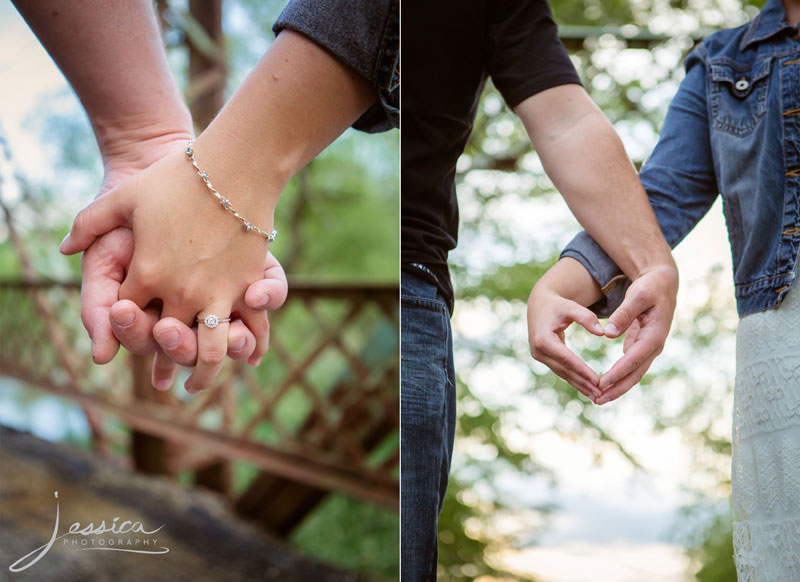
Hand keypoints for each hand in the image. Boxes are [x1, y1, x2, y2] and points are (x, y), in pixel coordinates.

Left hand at [62, 136, 280, 391]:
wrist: (233, 164)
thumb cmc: (176, 177)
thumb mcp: (123, 197)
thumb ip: (89, 224)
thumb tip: (63, 249)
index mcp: (144, 274)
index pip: (130, 314)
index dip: (130, 324)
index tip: (137, 330)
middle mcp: (179, 291)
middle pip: (168, 341)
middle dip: (167, 361)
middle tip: (169, 382)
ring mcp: (215, 291)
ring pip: (210, 348)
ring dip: (204, 372)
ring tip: (198, 383)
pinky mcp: (245, 285)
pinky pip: (247, 327)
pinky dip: (250, 347)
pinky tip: (248, 357)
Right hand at [528, 258, 605, 400]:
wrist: (539, 305)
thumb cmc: (557, 305)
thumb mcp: (571, 306)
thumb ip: (586, 317)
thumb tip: (602, 333)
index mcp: (543, 339)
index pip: (566, 358)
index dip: (582, 370)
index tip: (598, 380)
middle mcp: (538, 351)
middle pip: (565, 370)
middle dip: (583, 383)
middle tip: (601, 394)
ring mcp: (539, 356)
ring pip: (563, 374)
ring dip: (580, 386)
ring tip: (597, 397)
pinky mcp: (544, 358)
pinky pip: (561, 371)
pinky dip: (575, 380)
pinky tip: (587, 389)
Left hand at [595, 266, 677, 403]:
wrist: (663, 283)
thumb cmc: (650, 287)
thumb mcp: (638, 295)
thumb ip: (624, 314)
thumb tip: (608, 334)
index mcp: (655, 335)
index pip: (634, 359)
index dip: (618, 373)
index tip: (602, 383)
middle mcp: (654, 345)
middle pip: (635, 373)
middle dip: (617, 388)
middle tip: (597, 400)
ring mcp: (649, 347)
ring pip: (633, 372)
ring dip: (617, 386)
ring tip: (599, 398)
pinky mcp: (642, 345)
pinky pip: (630, 365)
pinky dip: (618, 376)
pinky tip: (605, 384)